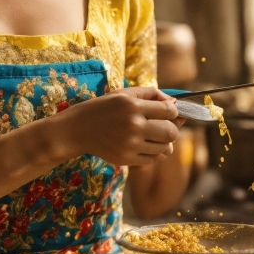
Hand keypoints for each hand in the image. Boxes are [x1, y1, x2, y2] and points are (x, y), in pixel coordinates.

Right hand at [58, 86, 180, 166]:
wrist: (78, 129)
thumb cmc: (104, 108)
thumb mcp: (124, 94)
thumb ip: (151, 94)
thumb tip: (175, 103)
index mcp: (133, 106)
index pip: (169, 110)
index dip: (173, 110)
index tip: (168, 111)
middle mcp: (133, 126)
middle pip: (171, 132)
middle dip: (172, 127)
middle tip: (164, 125)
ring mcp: (130, 145)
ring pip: (165, 148)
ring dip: (164, 141)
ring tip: (154, 135)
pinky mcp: (126, 159)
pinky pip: (153, 159)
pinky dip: (155, 153)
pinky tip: (146, 144)